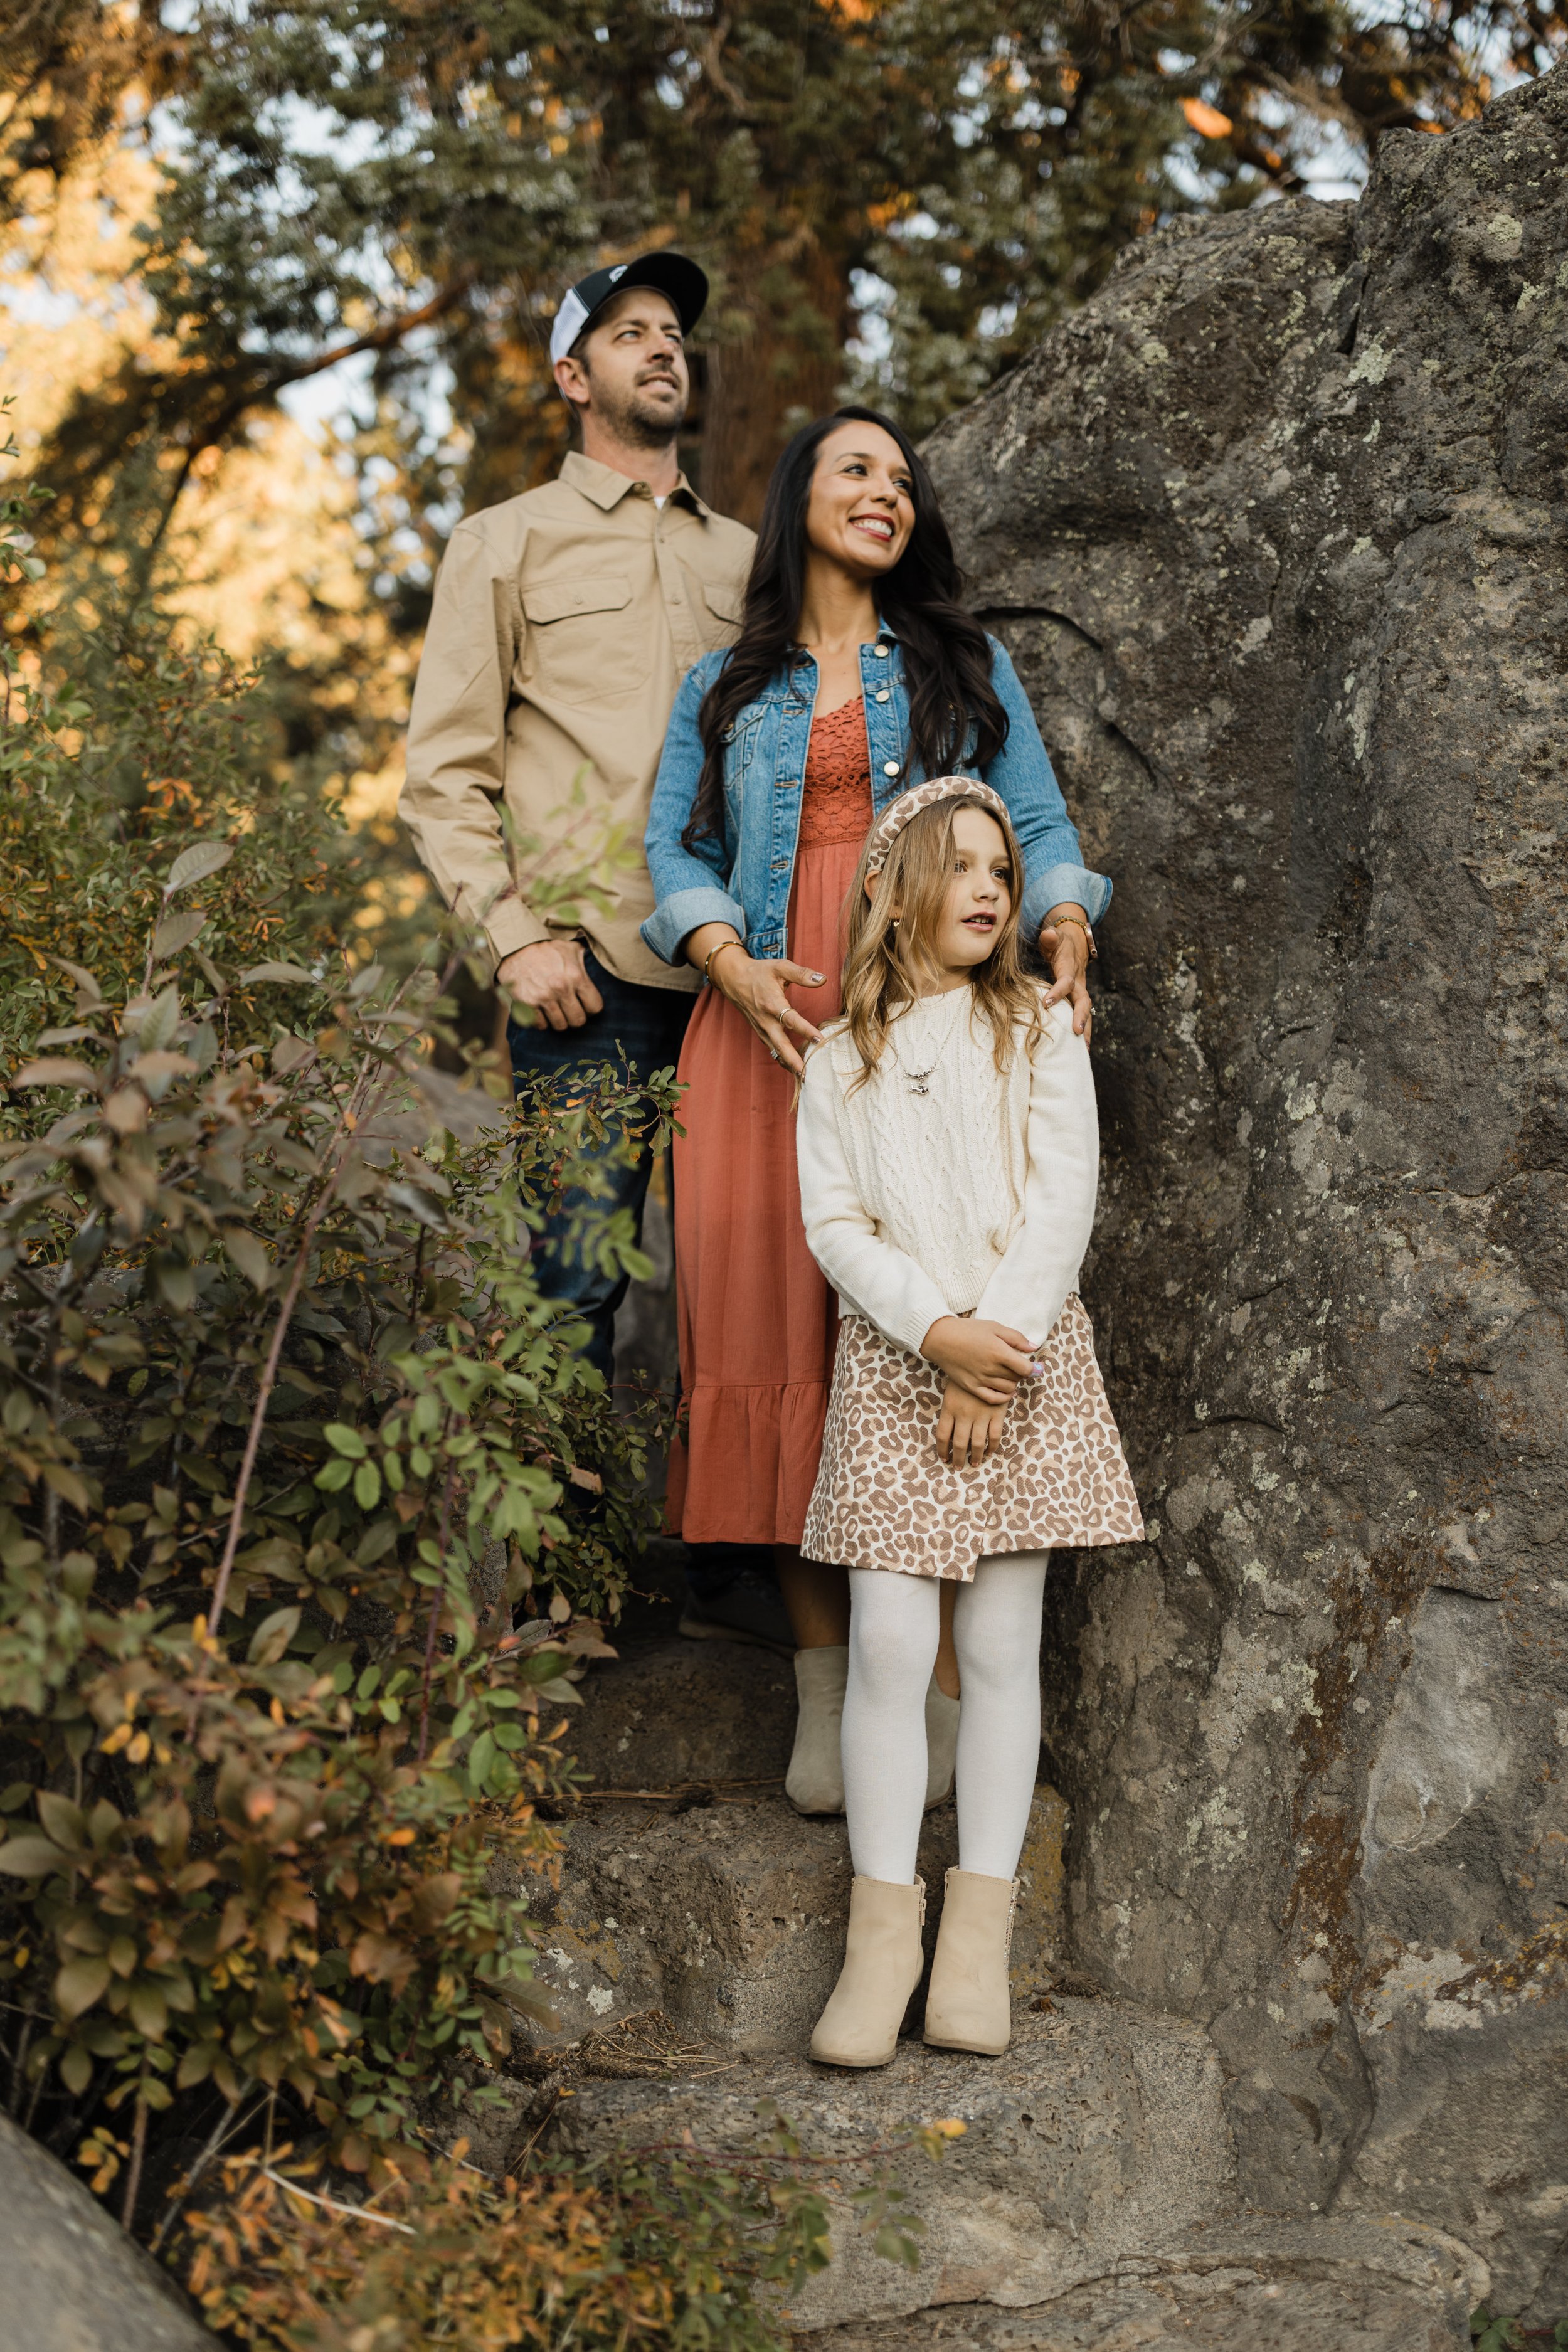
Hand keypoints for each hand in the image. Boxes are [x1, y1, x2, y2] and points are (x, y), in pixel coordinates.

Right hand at [495, 938, 603, 1031]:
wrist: (515, 947)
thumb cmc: (547, 949)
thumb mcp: (571, 949)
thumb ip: (586, 961)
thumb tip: (602, 965)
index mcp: (576, 976)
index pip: (595, 1007)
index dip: (591, 1008)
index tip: (586, 1005)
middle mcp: (561, 989)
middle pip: (578, 1021)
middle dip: (576, 1017)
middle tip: (571, 1010)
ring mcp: (543, 998)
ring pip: (560, 1026)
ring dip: (560, 1020)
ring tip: (557, 1011)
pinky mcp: (527, 1004)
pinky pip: (541, 1025)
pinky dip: (542, 1021)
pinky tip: (542, 1011)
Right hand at [693, 930, 825, 1076]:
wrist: (734, 979)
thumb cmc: (760, 972)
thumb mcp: (780, 967)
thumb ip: (802, 974)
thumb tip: (823, 979)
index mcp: (772, 1003)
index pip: (790, 1019)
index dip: (805, 1030)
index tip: (819, 1039)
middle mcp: (765, 1019)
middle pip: (779, 1044)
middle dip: (792, 1060)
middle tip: (806, 1073)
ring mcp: (761, 1028)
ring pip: (776, 1051)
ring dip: (788, 1064)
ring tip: (803, 1077)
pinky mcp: (761, 1033)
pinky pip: (773, 1049)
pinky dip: (783, 1060)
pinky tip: (794, 1068)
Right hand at [919, 1315, 1037, 1404]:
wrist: (940, 1338)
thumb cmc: (968, 1330)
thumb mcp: (994, 1326)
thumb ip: (1016, 1337)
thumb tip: (1033, 1348)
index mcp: (999, 1351)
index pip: (1026, 1369)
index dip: (1034, 1369)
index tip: (1037, 1367)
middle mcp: (991, 1368)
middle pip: (1017, 1378)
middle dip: (1021, 1373)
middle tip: (1017, 1365)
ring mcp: (981, 1379)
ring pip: (1008, 1389)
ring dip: (1013, 1382)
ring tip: (1009, 1374)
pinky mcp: (972, 1387)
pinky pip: (993, 1398)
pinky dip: (1004, 1397)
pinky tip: (1007, 1391)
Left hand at [936, 1381, 1009, 1468]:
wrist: (988, 1362)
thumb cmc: (966, 1376)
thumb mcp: (952, 1391)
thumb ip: (950, 1411)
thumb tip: (948, 1433)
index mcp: (950, 1408)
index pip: (943, 1435)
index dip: (943, 1450)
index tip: (944, 1458)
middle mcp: (964, 1414)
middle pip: (959, 1443)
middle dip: (958, 1458)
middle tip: (957, 1466)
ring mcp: (981, 1415)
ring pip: (976, 1444)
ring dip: (975, 1457)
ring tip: (973, 1463)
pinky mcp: (997, 1414)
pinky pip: (994, 1436)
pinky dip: (991, 1448)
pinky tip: (989, 1452)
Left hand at [1038, 903, 1092, 1040]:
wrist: (1075, 946)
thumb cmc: (1058, 943)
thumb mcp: (1054, 937)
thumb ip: (1050, 937)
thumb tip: (1049, 934)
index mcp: (1070, 969)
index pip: (1066, 981)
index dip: (1058, 991)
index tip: (1046, 1003)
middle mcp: (1078, 983)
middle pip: (1083, 1001)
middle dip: (1081, 1016)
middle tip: (1076, 1032)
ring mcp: (1080, 994)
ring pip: (1086, 1013)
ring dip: (1085, 1031)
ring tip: (1083, 1051)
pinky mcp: (1077, 1002)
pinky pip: (1082, 1017)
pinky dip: (1083, 1033)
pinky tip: (1081, 1050)